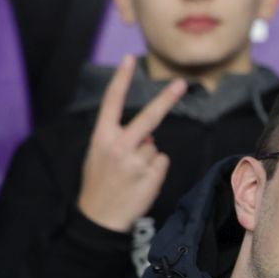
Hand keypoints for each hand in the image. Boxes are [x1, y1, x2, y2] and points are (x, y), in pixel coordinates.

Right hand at [75, 57, 187, 232]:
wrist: (99, 218)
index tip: (129, 59)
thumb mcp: (98, 157)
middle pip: (148, 118)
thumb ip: (118, 140)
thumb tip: (147, 135)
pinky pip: (162, 162)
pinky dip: (155, 170)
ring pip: (154, 147)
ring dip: (148, 158)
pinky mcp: (151, 175)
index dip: (121, 79)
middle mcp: (118, 145)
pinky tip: (140, 182)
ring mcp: (135, 161)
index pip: (111, 102)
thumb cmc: (99, 184)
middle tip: (180, 83)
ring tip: (131, 175)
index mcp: (101, 137)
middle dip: (165, 99)